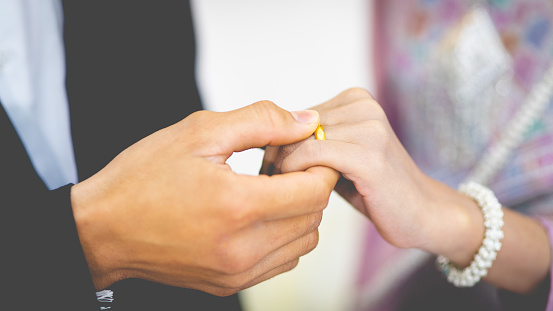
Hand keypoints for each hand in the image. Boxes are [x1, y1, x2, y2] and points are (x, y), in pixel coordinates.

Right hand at [70, 101, 339, 295]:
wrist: (102, 229)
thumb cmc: (143, 178)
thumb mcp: (199, 132)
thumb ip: (261, 122)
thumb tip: (307, 121)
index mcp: (237, 206)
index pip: (315, 191)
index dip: (318, 165)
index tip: (300, 151)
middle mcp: (243, 248)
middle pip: (314, 216)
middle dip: (309, 186)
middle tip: (280, 166)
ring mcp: (237, 272)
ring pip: (304, 242)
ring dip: (298, 212)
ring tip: (267, 191)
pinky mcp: (230, 284)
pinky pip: (282, 261)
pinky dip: (283, 236)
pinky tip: (257, 215)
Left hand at [263, 88, 477, 253]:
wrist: (424, 213)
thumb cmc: (376, 188)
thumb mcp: (341, 156)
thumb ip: (312, 143)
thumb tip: (265, 143)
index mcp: (355, 99)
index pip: (295, 116)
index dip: (276, 143)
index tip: (268, 169)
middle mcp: (363, 106)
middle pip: (293, 126)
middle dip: (275, 156)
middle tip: (268, 182)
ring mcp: (369, 128)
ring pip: (298, 139)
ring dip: (283, 167)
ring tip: (281, 189)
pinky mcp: (369, 155)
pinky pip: (312, 153)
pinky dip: (295, 172)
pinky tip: (297, 190)